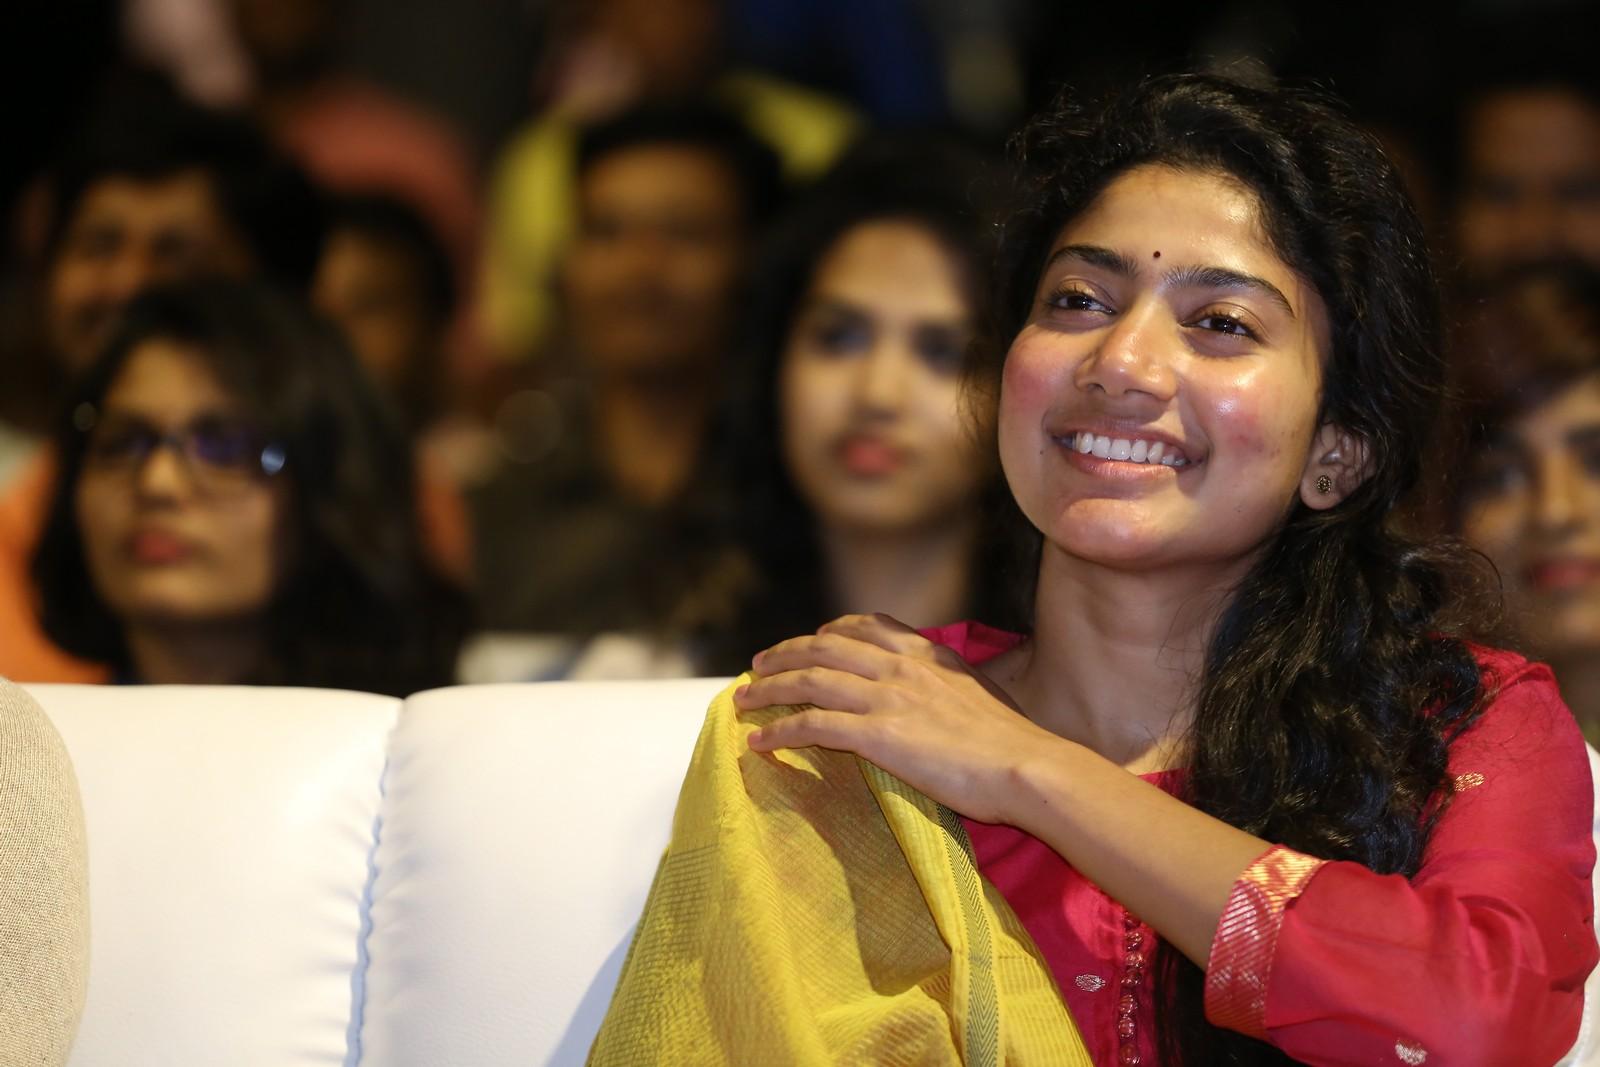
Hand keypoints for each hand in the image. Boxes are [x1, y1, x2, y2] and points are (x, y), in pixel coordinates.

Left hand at [734, 613, 1064, 825]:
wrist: (1027, 765)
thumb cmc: (1014, 740)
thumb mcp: (981, 690)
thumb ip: (950, 679)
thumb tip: (944, 685)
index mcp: (926, 652)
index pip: (864, 626)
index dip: (826, 632)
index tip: (808, 640)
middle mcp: (900, 666)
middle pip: (823, 648)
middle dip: (783, 655)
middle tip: (757, 667)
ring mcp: (886, 698)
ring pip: (809, 682)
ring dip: (769, 690)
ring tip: (744, 701)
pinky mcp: (877, 736)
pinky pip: (813, 726)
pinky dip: (780, 732)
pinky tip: (760, 742)